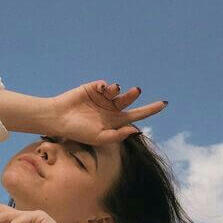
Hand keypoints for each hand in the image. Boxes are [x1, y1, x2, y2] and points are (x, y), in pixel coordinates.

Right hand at [48, 80, 167, 145]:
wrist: (58, 118)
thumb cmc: (77, 131)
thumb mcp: (99, 137)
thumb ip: (118, 135)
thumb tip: (136, 130)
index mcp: (115, 122)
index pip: (137, 115)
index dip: (150, 110)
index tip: (164, 103)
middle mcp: (111, 109)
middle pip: (129, 100)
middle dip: (133, 95)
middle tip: (136, 91)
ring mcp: (103, 98)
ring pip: (119, 91)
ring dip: (120, 90)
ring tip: (113, 90)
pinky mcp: (94, 88)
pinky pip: (106, 84)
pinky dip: (107, 85)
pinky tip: (102, 88)